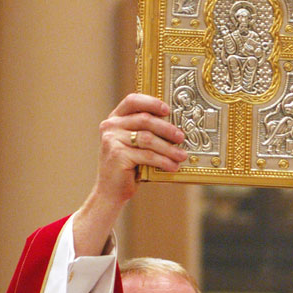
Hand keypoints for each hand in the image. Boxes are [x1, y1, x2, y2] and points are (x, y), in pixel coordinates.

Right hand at [73, 94, 184, 256]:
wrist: (111, 191)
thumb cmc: (128, 167)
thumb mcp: (135, 145)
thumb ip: (147, 132)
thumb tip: (176, 128)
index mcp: (115, 119)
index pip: (133, 101)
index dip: (152, 102)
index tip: (168, 109)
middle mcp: (111, 126)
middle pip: (144, 120)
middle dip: (167, 128)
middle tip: (181, 137)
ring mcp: (112, 140)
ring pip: (148, 139)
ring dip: (168, 148)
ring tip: (181, 156)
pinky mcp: (117, 155)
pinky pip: (147, 155)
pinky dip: (163, 161)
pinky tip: (172, 167)